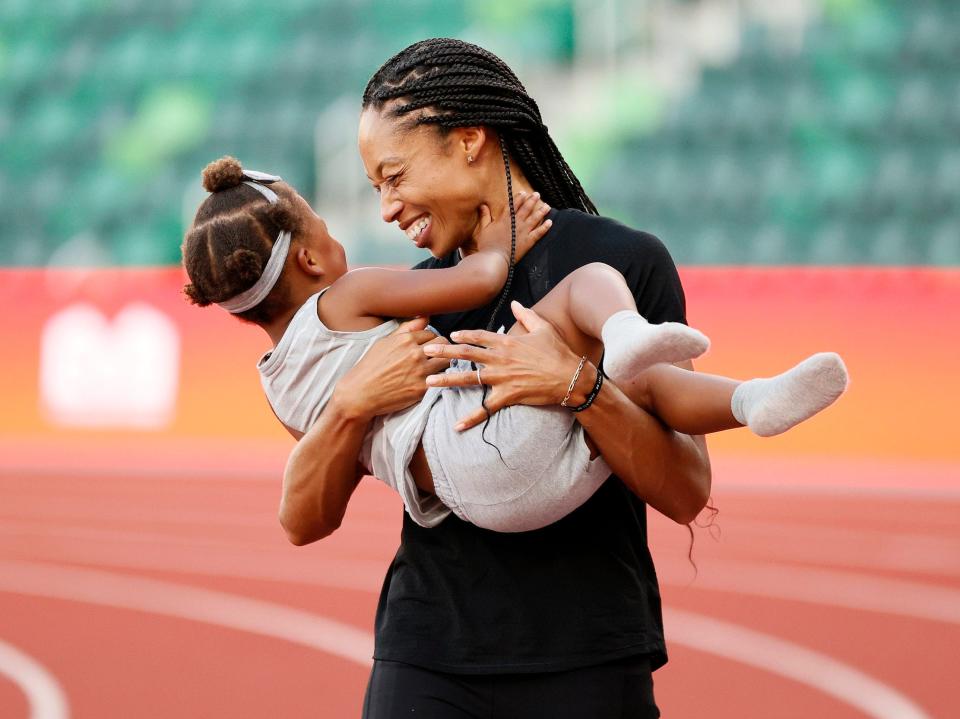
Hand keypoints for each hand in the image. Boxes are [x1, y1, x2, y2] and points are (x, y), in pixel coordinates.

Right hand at [333, 317, 450, 419]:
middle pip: (443, 344)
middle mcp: (415, 353)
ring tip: (435, 367)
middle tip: (434, 356)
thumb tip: (426, 316)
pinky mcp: (422, 388)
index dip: (430, 340)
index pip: (431, 333)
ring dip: (442, 363)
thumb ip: (407, 328)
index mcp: (405, 340)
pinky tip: (432, 380)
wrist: (360, 394)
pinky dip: (438, 378)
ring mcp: (420, 371)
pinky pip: (440, 378)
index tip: (426, 347)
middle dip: (440, 348)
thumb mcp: (385, 342)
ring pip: (446, 361)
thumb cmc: (370, 367)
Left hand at [422, 301, 583, 429]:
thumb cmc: (558, 352)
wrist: (571, 377)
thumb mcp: (543, 328)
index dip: (463, 335)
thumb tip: (515, 304)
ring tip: (428, 384)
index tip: (450, 336)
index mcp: (506, 342)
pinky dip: (471, 418)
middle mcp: (499, 358)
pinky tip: (456, 425)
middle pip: (465, 354)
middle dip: (443, 353)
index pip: (478, 337)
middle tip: (425, 352)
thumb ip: (526, 315)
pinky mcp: (507, 395)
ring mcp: (501, 378)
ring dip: (446, 381)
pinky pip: (485, 408)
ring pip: (468, 379)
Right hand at [472, 192, 551, 263]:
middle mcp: (516, 223)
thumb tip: (483, 206)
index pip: (513, 205)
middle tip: (537, 194)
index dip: (519, 198)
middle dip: (532, 200)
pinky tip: (550, 222)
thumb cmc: (487, 245)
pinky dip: (545, 227)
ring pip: (535, 218)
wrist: (495, 258)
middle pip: (526, 209)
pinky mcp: (528, 241)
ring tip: (547, 206)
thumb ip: (485, 217)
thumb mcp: (484, 229)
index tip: (524, 193)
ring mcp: (523, 232)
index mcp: (504, 219)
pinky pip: (539, 232)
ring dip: (541, 211)